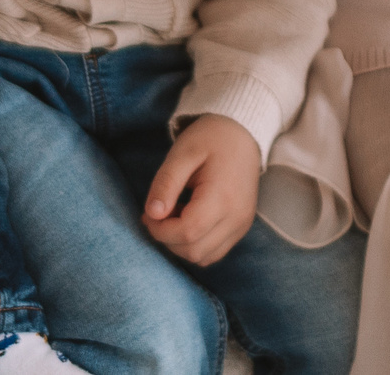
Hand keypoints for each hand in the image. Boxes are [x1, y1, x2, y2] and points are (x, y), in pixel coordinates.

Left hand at [142, 115, 259, 266]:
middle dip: (167, 238)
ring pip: (204, 257)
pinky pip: (215, 251)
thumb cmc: (209, 138)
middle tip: (156, 214)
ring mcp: (242, 225)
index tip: (147, 214)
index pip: (187, 232)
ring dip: (181, 244)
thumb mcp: (182, 153)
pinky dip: (196, 244)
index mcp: (222, 197)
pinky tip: (188, 219)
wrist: (241, 133)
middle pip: (195, 250)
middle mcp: (237, 218)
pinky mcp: (241, 227)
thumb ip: (166, 184)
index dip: (160, 230)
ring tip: (174, 214)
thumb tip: (152, 214)